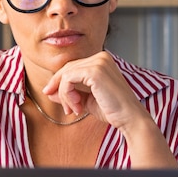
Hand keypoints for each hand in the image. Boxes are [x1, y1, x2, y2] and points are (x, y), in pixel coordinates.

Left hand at [42, 51, 177, 168]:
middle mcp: (101, 57)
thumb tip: (48, 91)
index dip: (59, 82)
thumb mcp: (85, 99)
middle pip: (67, 68)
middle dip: (59, 88)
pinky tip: (77, 106)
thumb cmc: (111, 110)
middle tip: (64, 108)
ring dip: (65, 95)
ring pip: (66, 74)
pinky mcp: (95, 71)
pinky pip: (68, 79)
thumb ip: (68, 93)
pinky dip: (67, 94)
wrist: (129, 119)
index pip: (72, 67)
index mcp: (101, 60)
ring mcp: (98, 62)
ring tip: (74, 110)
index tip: (52, 96)